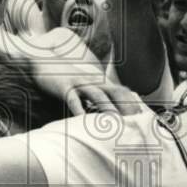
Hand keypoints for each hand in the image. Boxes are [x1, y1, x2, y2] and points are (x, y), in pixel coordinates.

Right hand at [30, 58, 147, 116]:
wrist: (42, 61)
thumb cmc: (64, 77)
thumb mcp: (84, 84)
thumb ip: (97, 94)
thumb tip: (110, 110)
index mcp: (98, 81)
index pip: (122, 91)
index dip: (134, 104)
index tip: (144, 118)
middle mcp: (92, 80)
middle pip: (115, 93)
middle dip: (127, 108)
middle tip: (136, 125)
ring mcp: (79, 83)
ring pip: (97, 95)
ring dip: (108, 109)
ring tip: (117, 125)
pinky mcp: (64, 87)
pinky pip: (73, 99)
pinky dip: (79, 109)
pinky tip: (83, 121)